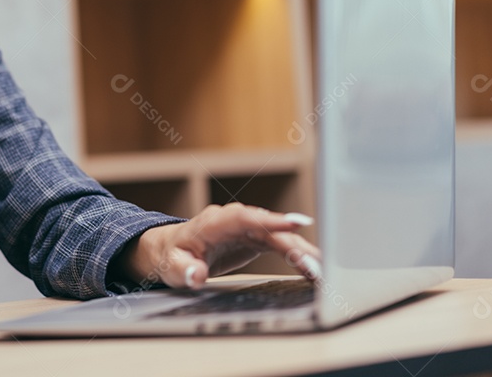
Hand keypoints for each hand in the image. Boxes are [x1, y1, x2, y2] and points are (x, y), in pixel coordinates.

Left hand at [114, 203, 321, 288]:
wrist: (170, 250)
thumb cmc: (171, 255)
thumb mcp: (171, 265)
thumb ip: (184, 270)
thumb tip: (196, 274)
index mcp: (214, 222)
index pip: (245, 217)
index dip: (270, 219)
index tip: (294, 223)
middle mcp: (235, 221)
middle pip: (268, 228)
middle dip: (293, 243)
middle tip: (315, 263)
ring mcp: (247, 228)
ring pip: (278, 236)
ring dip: (300, 251)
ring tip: (321, 269)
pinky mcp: (254, 239)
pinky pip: (279, 244)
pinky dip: (295, 255)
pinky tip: (312, 267)